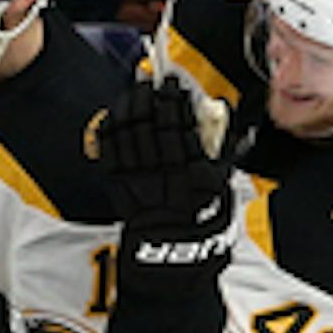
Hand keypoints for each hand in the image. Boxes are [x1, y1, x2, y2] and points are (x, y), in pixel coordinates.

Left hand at [101, 78, 235, 292]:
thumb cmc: (202, 217)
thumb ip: (221, 148)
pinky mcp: (118, 186)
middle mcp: (161, 171)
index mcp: (190, 169)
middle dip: (146, 97)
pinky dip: (109, 130)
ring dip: (127, 108)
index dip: (172, 100)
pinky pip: (109, 151)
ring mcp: (137, 178)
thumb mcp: (223, 183)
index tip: (172, 85)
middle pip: (149, 124)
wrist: (172, 251)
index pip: (179, 124)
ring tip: (132, 92)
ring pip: (127, 134)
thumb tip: (222, 115)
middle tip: (148, 81)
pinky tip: (112, 115)